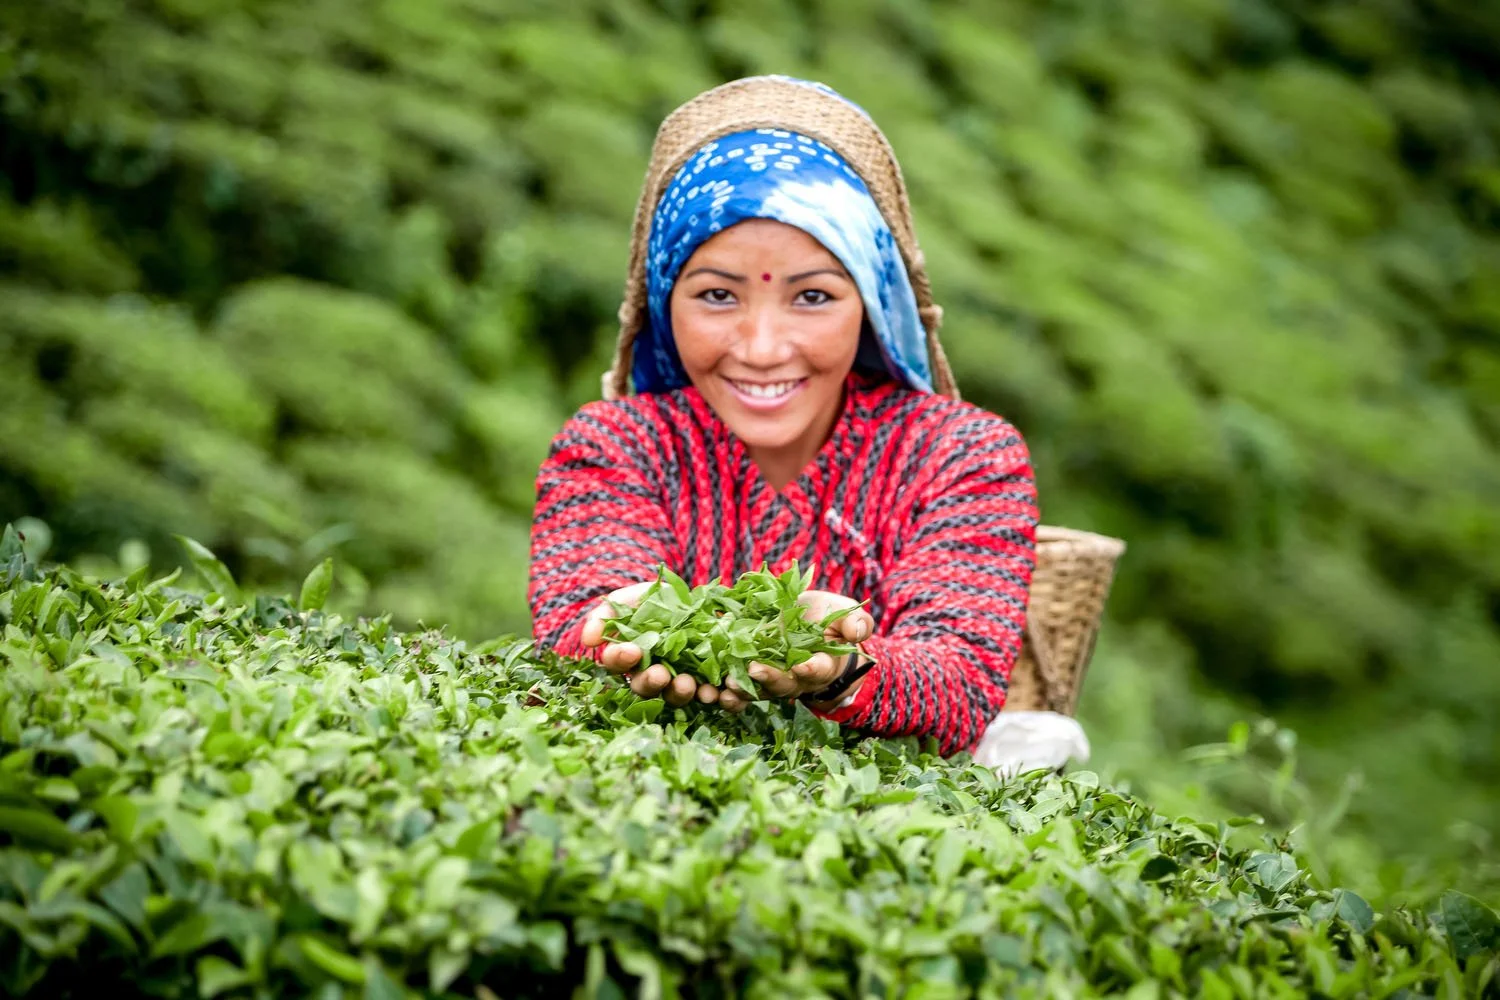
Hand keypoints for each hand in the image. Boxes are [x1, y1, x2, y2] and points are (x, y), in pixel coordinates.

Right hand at [580, 582, 714, 708]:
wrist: (703, 599)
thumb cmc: (660, 599)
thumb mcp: (633, 597)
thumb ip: (608, 614)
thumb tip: (588, 641)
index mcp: (631, 657)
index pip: (617, 663)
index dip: (621, 659)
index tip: (630, 650)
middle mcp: (654, 675)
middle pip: (646, 687)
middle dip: (652, 682)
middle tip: (660, 675)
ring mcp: (683, 682)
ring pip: (679, 696)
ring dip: (683, 693)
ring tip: (691, 685)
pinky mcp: (714, 683)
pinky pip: (717, 698)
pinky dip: (724, 699)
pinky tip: (726, 692)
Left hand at [725, 589, 874, 703]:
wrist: (805, 623)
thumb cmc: (827, 618)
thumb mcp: (843, 614)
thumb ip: (854, 623)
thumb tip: (858, 632)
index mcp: (821, 664)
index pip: (818, 669)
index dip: (811, 669)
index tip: (803, 665)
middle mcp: (795, 678)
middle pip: (783, 684)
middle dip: (770, 678)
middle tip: (755, 670)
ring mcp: (771, 678)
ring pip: (757, 690)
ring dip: (742, 691)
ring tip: (727, 686)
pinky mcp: (749, 674)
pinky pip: (737, 688)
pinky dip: (724, 692)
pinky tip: (711, 691)